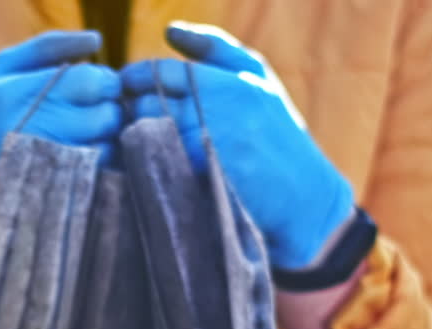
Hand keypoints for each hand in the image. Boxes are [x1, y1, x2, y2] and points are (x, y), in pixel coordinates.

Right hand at [0, 31, 122, 242]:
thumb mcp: (2, 70)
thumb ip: (48, 47)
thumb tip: (96, 39)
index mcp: (17, 93)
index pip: (90, 81)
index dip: (105, 84)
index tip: (98, 90)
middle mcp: (29, 131)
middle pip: (106, 116)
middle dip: (110, 113)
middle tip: (96, 116)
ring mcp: (43, 168)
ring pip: (108, 149)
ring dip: (108, 142)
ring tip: (86, 140)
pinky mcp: (53, 196)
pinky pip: (99, 177)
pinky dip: (101, 167)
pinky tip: (83, 162)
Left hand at [120, 23, 354, 270]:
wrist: (302, 195)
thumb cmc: (277, 130)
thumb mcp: (258, 78)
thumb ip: (214, 47)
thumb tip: (169, 30)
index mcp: (228, 84)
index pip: (159, 71)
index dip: (135, 78)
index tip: (130, 88)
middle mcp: (217, 114)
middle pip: (146, 102)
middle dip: (131, 108)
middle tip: (129, 116)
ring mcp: (206, 150)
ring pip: (144, 134)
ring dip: (133, 136)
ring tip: (139, 139)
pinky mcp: (198, 181)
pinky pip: (151, 164)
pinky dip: (141, 162)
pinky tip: (148, 162)